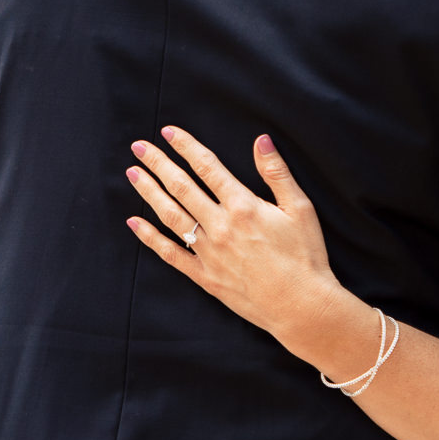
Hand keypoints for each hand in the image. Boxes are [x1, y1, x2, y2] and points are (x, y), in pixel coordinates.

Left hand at [125, 128, 344, 341]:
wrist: (301, 307)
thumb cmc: (305, 256)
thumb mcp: (300, 208)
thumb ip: (277, 173)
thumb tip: (261, 140)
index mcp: (243, 206)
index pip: (207, 167)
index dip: (186, 147)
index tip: (169, 132)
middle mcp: (220, 226)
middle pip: (182, 187)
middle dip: (159, 164)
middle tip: (139, 147)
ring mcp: (209, 252)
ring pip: (171, 215)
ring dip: (150, 192)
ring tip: (133, 174)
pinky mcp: (205, 276)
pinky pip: (170, 254)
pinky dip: (149, 238)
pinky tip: (134, 223)